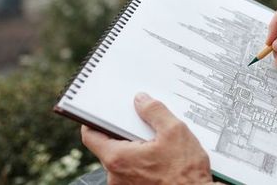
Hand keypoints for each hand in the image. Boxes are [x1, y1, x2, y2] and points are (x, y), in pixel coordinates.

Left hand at [81, 92, 213, 184]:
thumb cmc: (186, 174)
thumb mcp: (174, 131)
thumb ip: (155, 112)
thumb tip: (142, 101)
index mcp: (119, 158)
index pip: (91, 136)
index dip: (94, 121)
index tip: (100, 113)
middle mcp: (116, 175)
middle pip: (110, 146)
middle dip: (126, 132)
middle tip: (144, 124)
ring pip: (123, 159)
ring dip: (137, 148)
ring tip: (159, 143)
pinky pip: (133, 170)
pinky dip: (143, 161)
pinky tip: (163, 157)